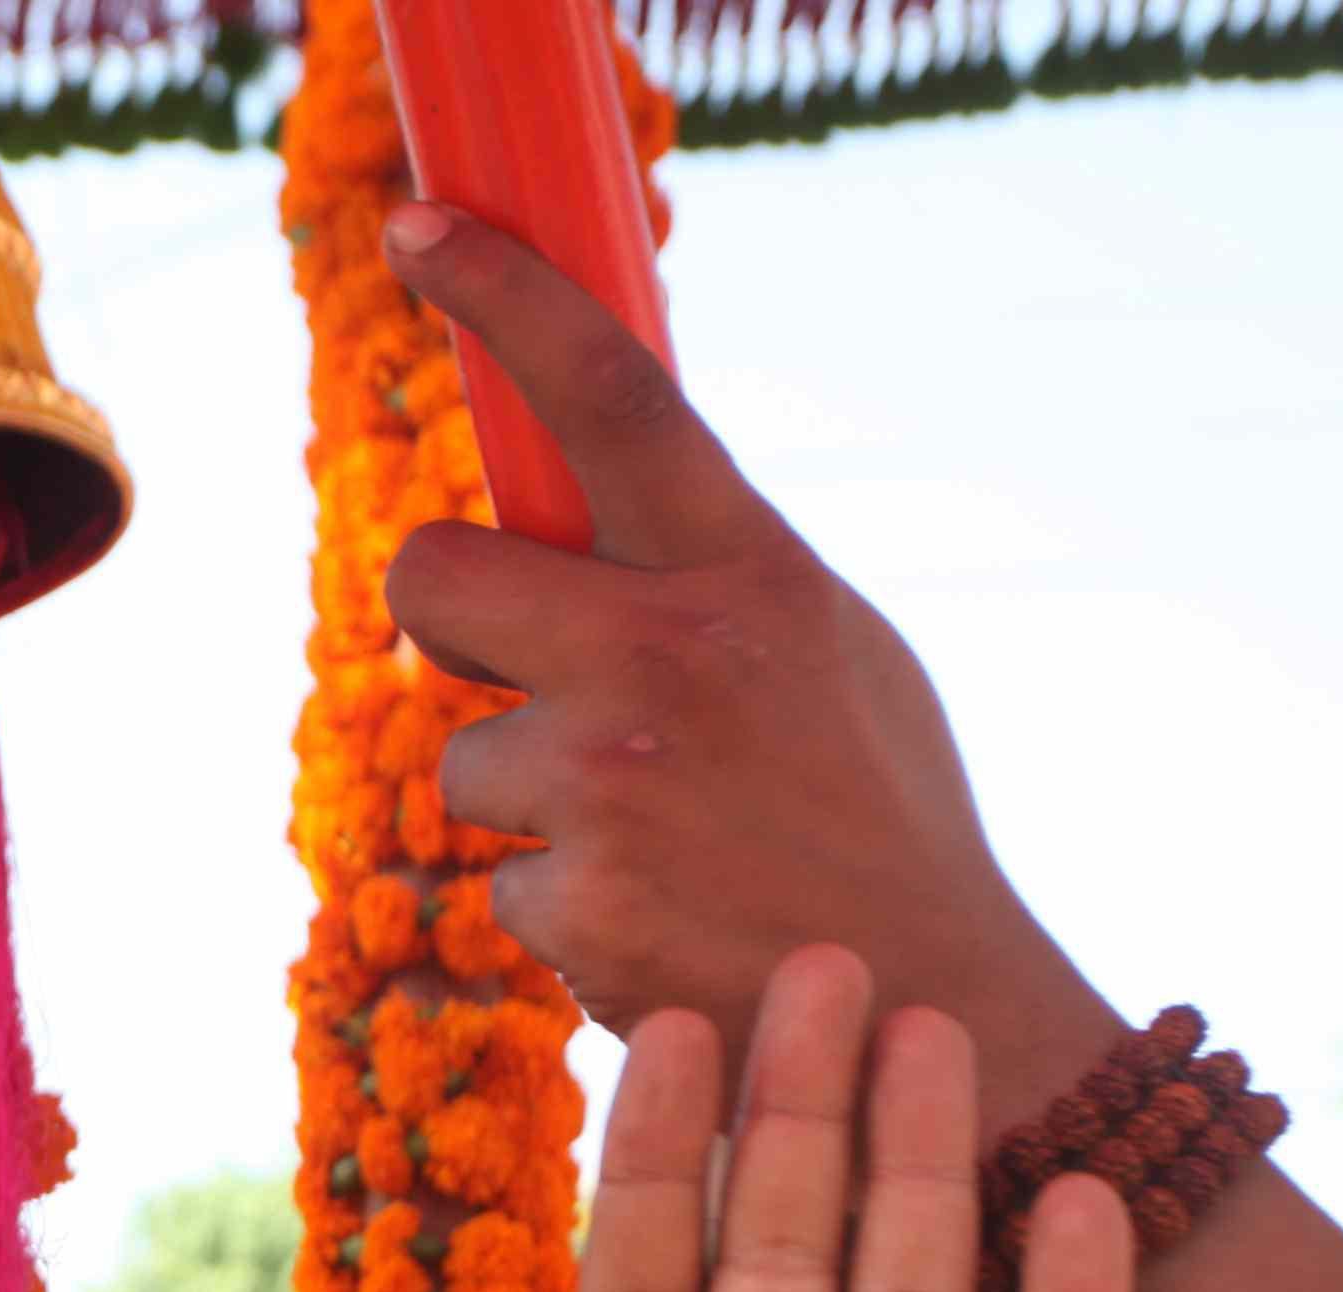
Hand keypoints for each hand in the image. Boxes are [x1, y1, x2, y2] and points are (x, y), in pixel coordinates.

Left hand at [371, 204, 1120, 1123]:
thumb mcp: (833, 658)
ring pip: (465, 756)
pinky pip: (502, 884)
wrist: (926, 1016)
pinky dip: (565, 915)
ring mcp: (614, 777)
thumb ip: (716, 586)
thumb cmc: (874, 827)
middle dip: (451, 623)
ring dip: (534, 807)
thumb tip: (601, 525)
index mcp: (749, 572)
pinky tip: (662, 929)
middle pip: (433, 577)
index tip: (416, 225)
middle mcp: (669, 653)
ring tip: (663, 850)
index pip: (614, 395)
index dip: (506, 295)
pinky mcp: (576, 896)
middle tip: (525, 673)